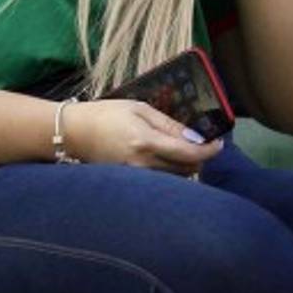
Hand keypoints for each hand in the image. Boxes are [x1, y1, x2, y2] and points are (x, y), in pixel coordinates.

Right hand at [63, 99, 221, 174]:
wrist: (73, 132)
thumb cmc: (107, 114)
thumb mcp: (139, 108)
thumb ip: (168, 123)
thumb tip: (194, 137)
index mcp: (146, 142)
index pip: (188, 154)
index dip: (209, 151)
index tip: (219, 144)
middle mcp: (142, 165)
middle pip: (185, 171)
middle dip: (199, 159)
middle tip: (202, 145)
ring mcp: (135, 178)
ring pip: (174, 180)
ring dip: (186, 168)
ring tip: (185, 152)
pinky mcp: (129, 184)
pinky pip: (160, 183)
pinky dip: (170, 174)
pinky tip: (168, 162)